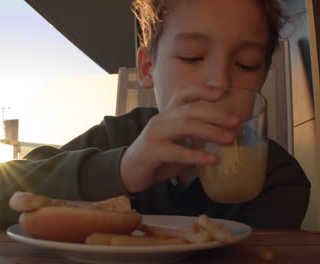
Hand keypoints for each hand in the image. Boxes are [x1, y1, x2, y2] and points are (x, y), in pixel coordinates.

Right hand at [120, 85, 240, 192]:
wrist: (130, 172)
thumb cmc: (158, 157)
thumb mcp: (178, 144)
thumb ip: (196, 139)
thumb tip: (227, 138)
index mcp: (167, 115)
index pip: (183, 94)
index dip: (202, 90)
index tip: (221, 93)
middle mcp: (161, 120)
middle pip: (190, 109)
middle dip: (216, 114)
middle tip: (236, 122)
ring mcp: (155, 134)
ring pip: (185, 125)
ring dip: (210, 131)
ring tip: (229, 139)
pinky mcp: (152, 151)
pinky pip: (177, 151)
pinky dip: (197, 155)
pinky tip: (212, 160)